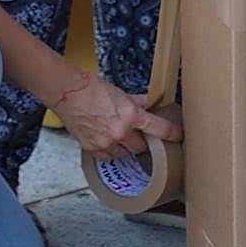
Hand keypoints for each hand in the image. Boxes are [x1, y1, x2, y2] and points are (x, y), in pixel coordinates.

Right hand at [51, 72, 182, 161]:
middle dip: (139, 141)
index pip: (159, 129)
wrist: (67, 92)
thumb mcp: (120, 93)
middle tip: (134, 133)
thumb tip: (151, 104)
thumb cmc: (91, 88)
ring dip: (124, 147)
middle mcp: (120, 131)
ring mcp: (106, 142)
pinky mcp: (92, 148)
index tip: (179, 137)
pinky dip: (109, 152)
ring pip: (125, 154)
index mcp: (130, 115)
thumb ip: (137, 102)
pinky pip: (108, 158)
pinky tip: (105, 141)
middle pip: (140, 146)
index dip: (172, 134)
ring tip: (116, 135)